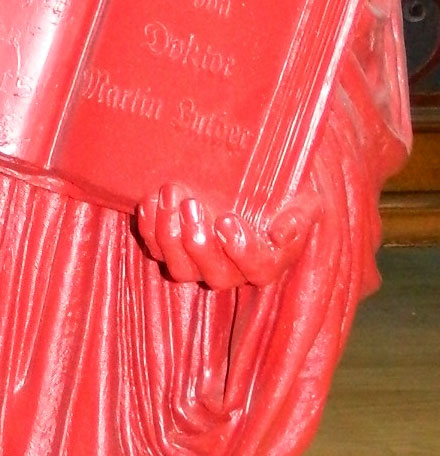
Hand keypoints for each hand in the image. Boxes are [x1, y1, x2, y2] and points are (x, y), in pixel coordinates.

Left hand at [135, 182, 317, 289]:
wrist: (264, 181)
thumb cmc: (289, 193)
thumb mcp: (306, 200)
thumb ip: (300, 216)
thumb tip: (282, 233)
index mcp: (269, 261)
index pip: (258, 269)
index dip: (242, 251)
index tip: (228, 221)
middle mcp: (233, 270)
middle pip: (214, 274)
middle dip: (198, 242)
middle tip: (192, 204)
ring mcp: (201, 264)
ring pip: (181, 268)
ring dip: (169, 234)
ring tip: (171, 194)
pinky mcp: (175, 251)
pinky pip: (157, 250)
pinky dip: (149, 228)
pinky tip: (149, 201)